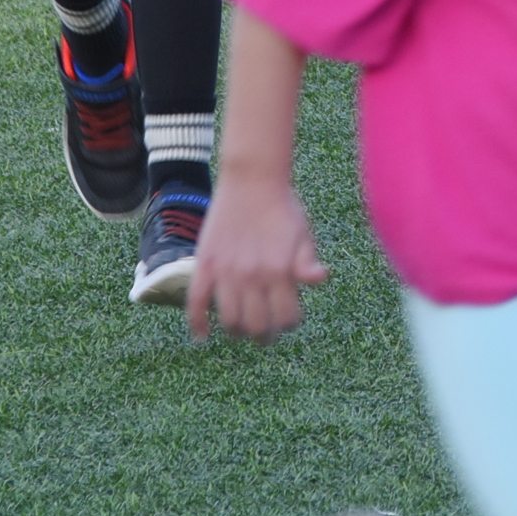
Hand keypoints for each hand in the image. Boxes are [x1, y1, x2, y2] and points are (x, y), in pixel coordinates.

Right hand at [185, 175, 327, 344]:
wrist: (252, 180)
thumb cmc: (283, 208)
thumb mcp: (303, 234)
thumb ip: (307, 262)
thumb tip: (320, 279)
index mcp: (280, 271)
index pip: (286, 319)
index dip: (289, 324)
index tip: (287, 320)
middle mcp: (252, 276)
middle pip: (256, 326)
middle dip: (264, 334)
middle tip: (265, 332)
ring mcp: (226, 272)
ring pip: (229, 320)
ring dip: (237, 331)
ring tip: (242, 329)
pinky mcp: (205, 264)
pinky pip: (196, 301)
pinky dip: (197, 323)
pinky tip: (202, 335)